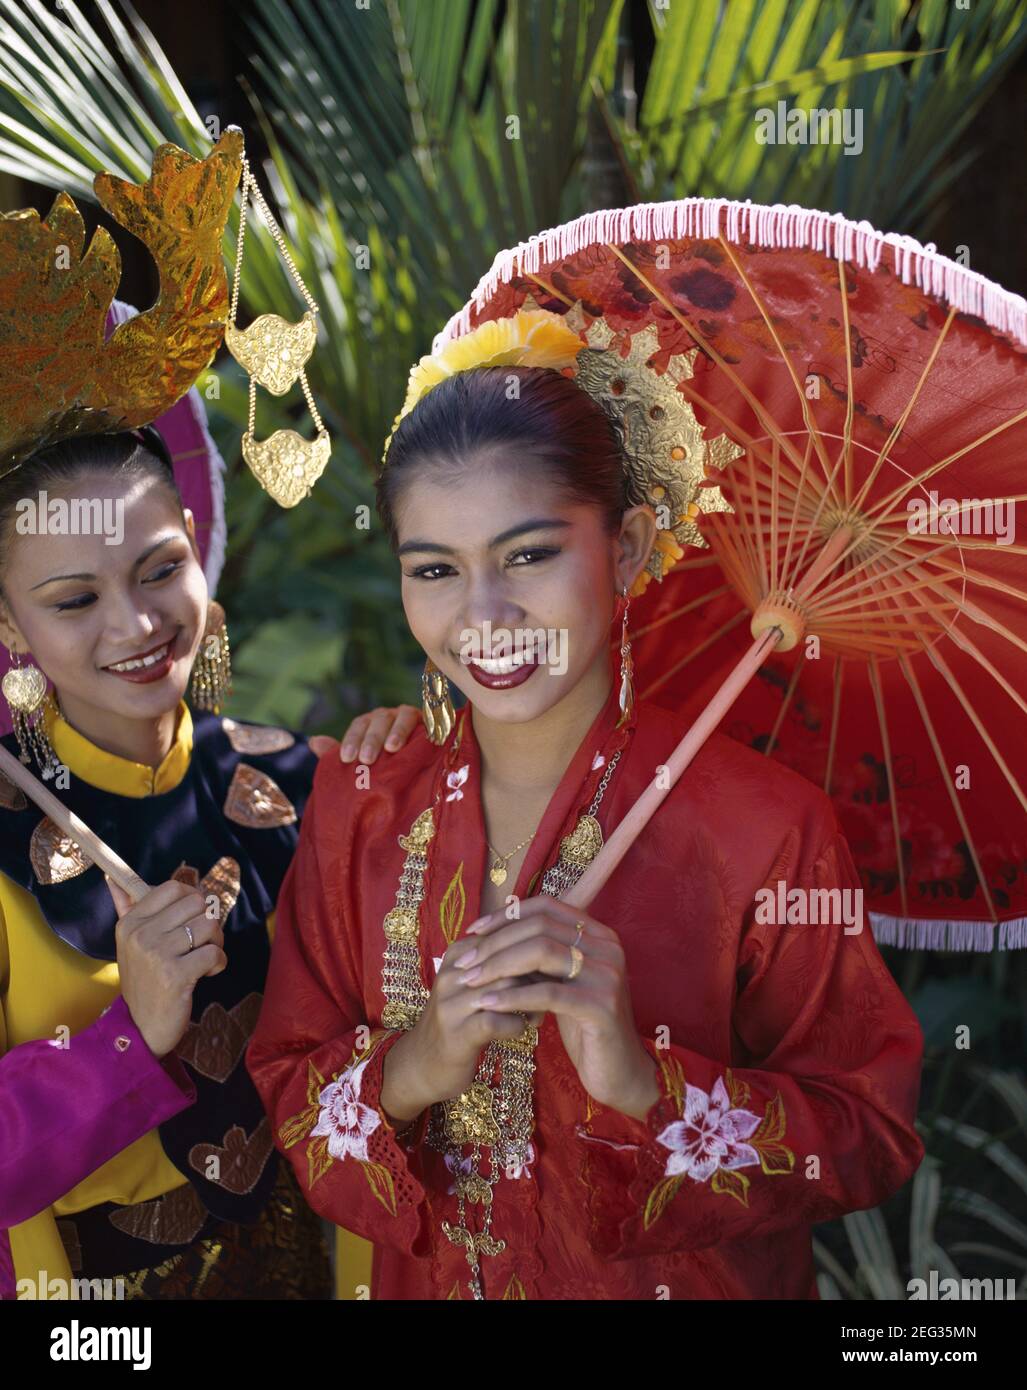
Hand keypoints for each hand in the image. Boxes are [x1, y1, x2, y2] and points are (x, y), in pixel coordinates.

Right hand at [106, 877, 226, 1059]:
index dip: (193, 899)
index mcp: (130, 923)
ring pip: (210, 926)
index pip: (173, 888)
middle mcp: (141, 935)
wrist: (141, 1028)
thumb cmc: (142, 981)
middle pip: (197, 904)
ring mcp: (157, 954)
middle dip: (209, 921)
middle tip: (202, 941)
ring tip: (204, 957)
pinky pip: (215, 953)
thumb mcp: (128, 944)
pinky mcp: (176, 975)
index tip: (194, 917)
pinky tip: (207, 973)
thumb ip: (125, 909)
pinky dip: (219, 963)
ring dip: (216, 942)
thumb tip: (113, 880)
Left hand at [308, 704, 419, 764]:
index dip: (352, 739)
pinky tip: (421, 741)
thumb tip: (313, 742)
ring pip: (403, 716)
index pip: (359, 725)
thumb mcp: (358, 762)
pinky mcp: (432, 725)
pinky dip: (425, 728)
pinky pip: (428, 721)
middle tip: (366, 760)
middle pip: (379, 720)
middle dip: (372, 739)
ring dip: (396, 731)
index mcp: (370, 723)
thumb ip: (336, 754)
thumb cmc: (380, 768)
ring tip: (391, 749)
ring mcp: (412, 717)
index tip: (346, 758)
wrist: (413, 774)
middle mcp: (390, 716)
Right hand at [379, 941, 543, 1123]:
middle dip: (537, 977)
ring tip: (539, 1011)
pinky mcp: (457, 1034)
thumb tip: (545, 950)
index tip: (549, 967)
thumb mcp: (473, 984)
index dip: (533, 952)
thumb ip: (500, 965)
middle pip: (509, 962)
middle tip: (553, 991)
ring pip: (506, 989)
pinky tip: (523, 1029)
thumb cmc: (458, 1020)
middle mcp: (452, 976)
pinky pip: (499, 1021)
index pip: (505, 938)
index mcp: (458, 955)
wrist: (420, 1063)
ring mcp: (452, 1005)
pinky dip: (518, 1025)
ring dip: (531, 1002)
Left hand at [460, 897, 659, 1120]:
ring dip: (499, 965)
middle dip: (496, 942)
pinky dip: (514, 996)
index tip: (474, 931)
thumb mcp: (561, 982)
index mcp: (599, 934)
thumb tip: (490, 931)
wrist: (618, 1071)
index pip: (546, 906)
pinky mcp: (603, 1006)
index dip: (507, 915)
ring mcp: (608, 975)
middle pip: (540, 927)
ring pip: (543, 953)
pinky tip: (489, 1004)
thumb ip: (540, 956)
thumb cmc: (583, 1025)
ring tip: (471, 980)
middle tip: (464, 961)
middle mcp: (608, 947)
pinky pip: (548, 993)